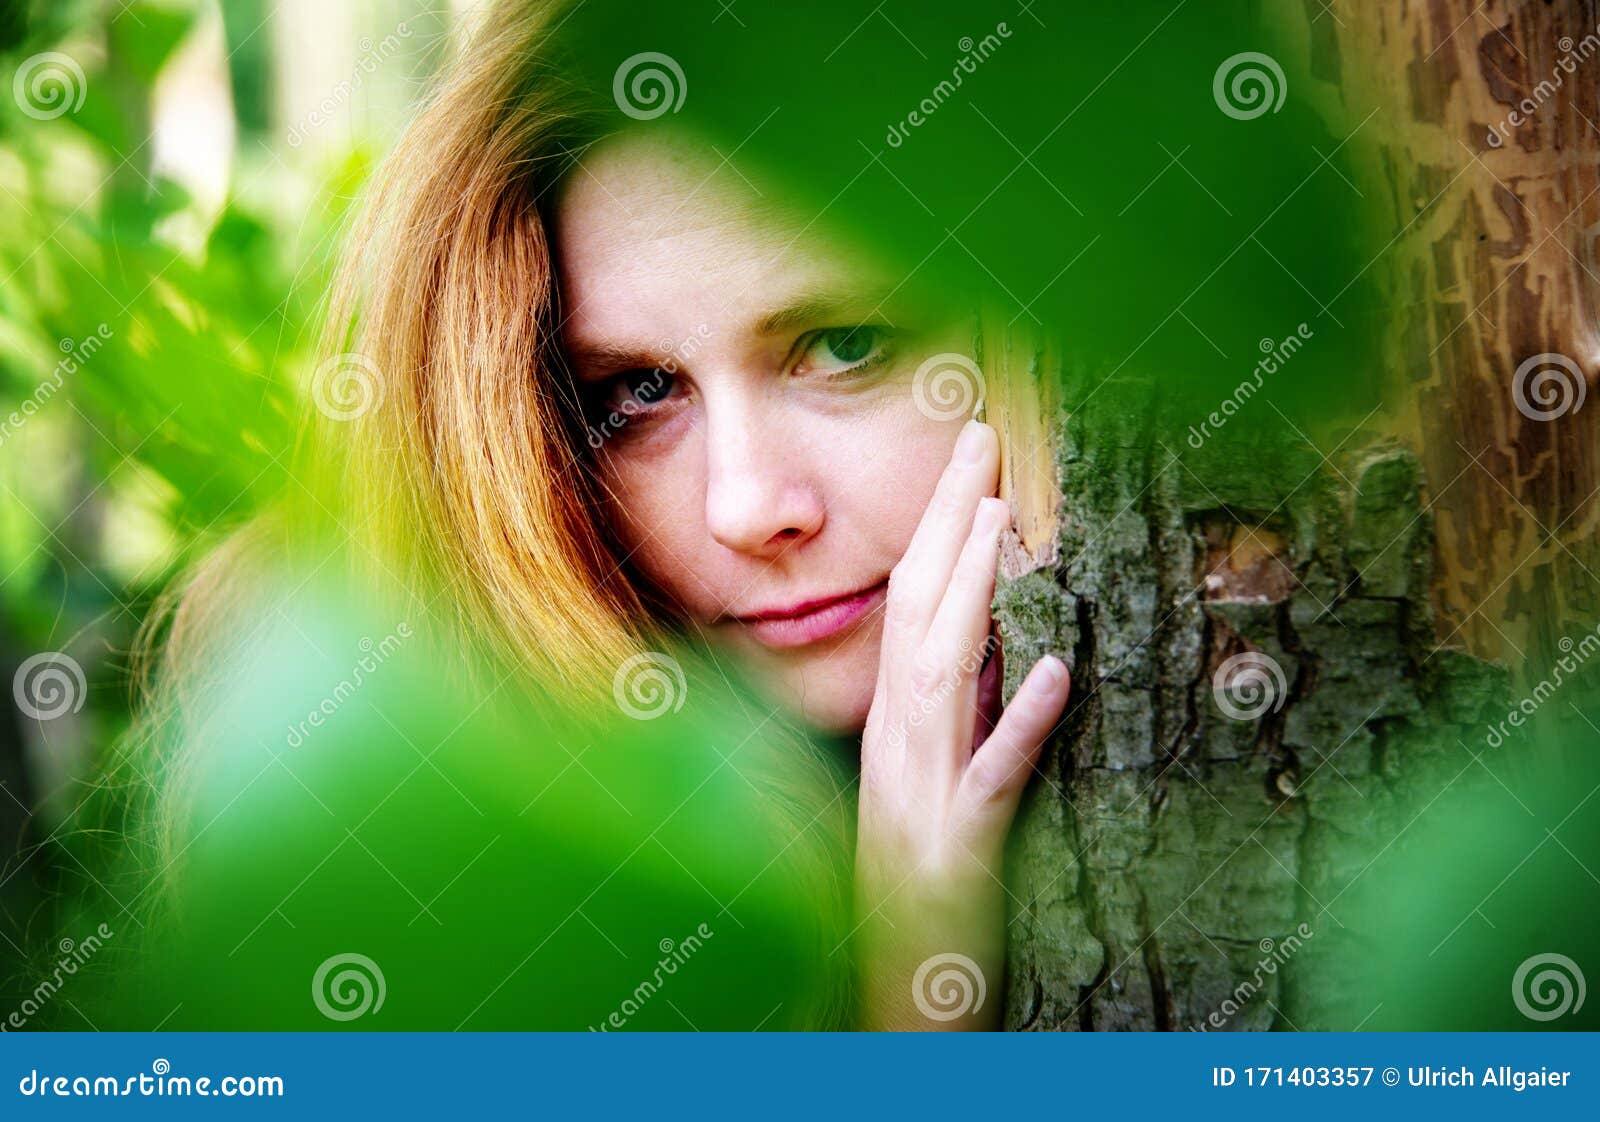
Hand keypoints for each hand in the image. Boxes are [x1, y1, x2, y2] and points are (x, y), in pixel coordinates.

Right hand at [854, 419, 1070, 1030]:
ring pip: (942, 678)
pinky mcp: (960, 852)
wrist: (891, 997)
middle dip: (949, 524)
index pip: (909, 610)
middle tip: (982, 440)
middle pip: (917, 618)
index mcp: (892, 730)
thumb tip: (1011, 642)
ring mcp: (922, 798)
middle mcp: (896, 749)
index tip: (974, 461)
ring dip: (970, 593)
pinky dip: (1019, 722)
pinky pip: (991, 780)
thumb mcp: (932, 793)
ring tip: (1004, 517)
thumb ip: (962, 720)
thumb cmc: (920, 896)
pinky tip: (1054, 670)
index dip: (937, 530)